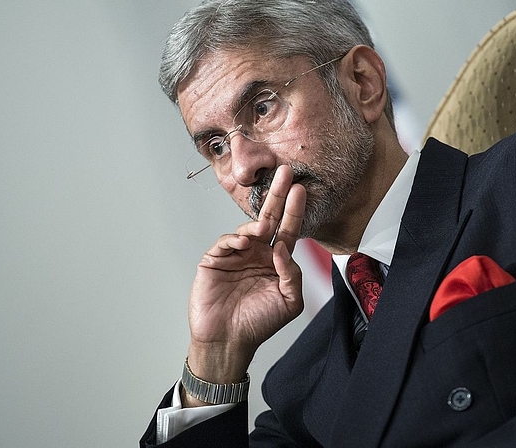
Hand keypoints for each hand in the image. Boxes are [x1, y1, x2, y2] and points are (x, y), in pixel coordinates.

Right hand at [185, 166, 305, 402]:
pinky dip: (236, 239)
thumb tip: (284, 246)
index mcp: (275, 261)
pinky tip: (245, 244)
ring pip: (247, 230)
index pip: (288, 230)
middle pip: (268, 218)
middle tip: (285, 171)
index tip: (300, 188)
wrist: (228, 341)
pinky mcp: (215, 259)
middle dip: (276, 195)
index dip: (294, 210)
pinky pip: (226, 242)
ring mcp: (235, 255)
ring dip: (257, 225)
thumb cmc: (259, 322)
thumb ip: (292, 273)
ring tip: (265, 229)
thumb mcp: (289, 301)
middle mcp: (257, 253)